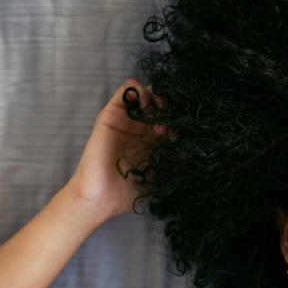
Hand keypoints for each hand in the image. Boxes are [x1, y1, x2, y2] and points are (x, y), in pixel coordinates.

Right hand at [64, 78, 169, 217]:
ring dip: (158, 98)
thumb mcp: (159, 173)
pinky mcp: (112, 114)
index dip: (180, 122)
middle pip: (160, 105)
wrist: (101, 197)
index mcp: (152, 143)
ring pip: (146, 94)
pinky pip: (127, 90)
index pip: (170, 121)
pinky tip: (147, 105)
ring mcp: (126, 121)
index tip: (182, 133)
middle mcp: (139, 129)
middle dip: (171, 108)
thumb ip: (171, 156)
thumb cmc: (128, 191)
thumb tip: (186, 141)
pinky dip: (140, 89)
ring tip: (160, 113)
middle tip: (174, 120)